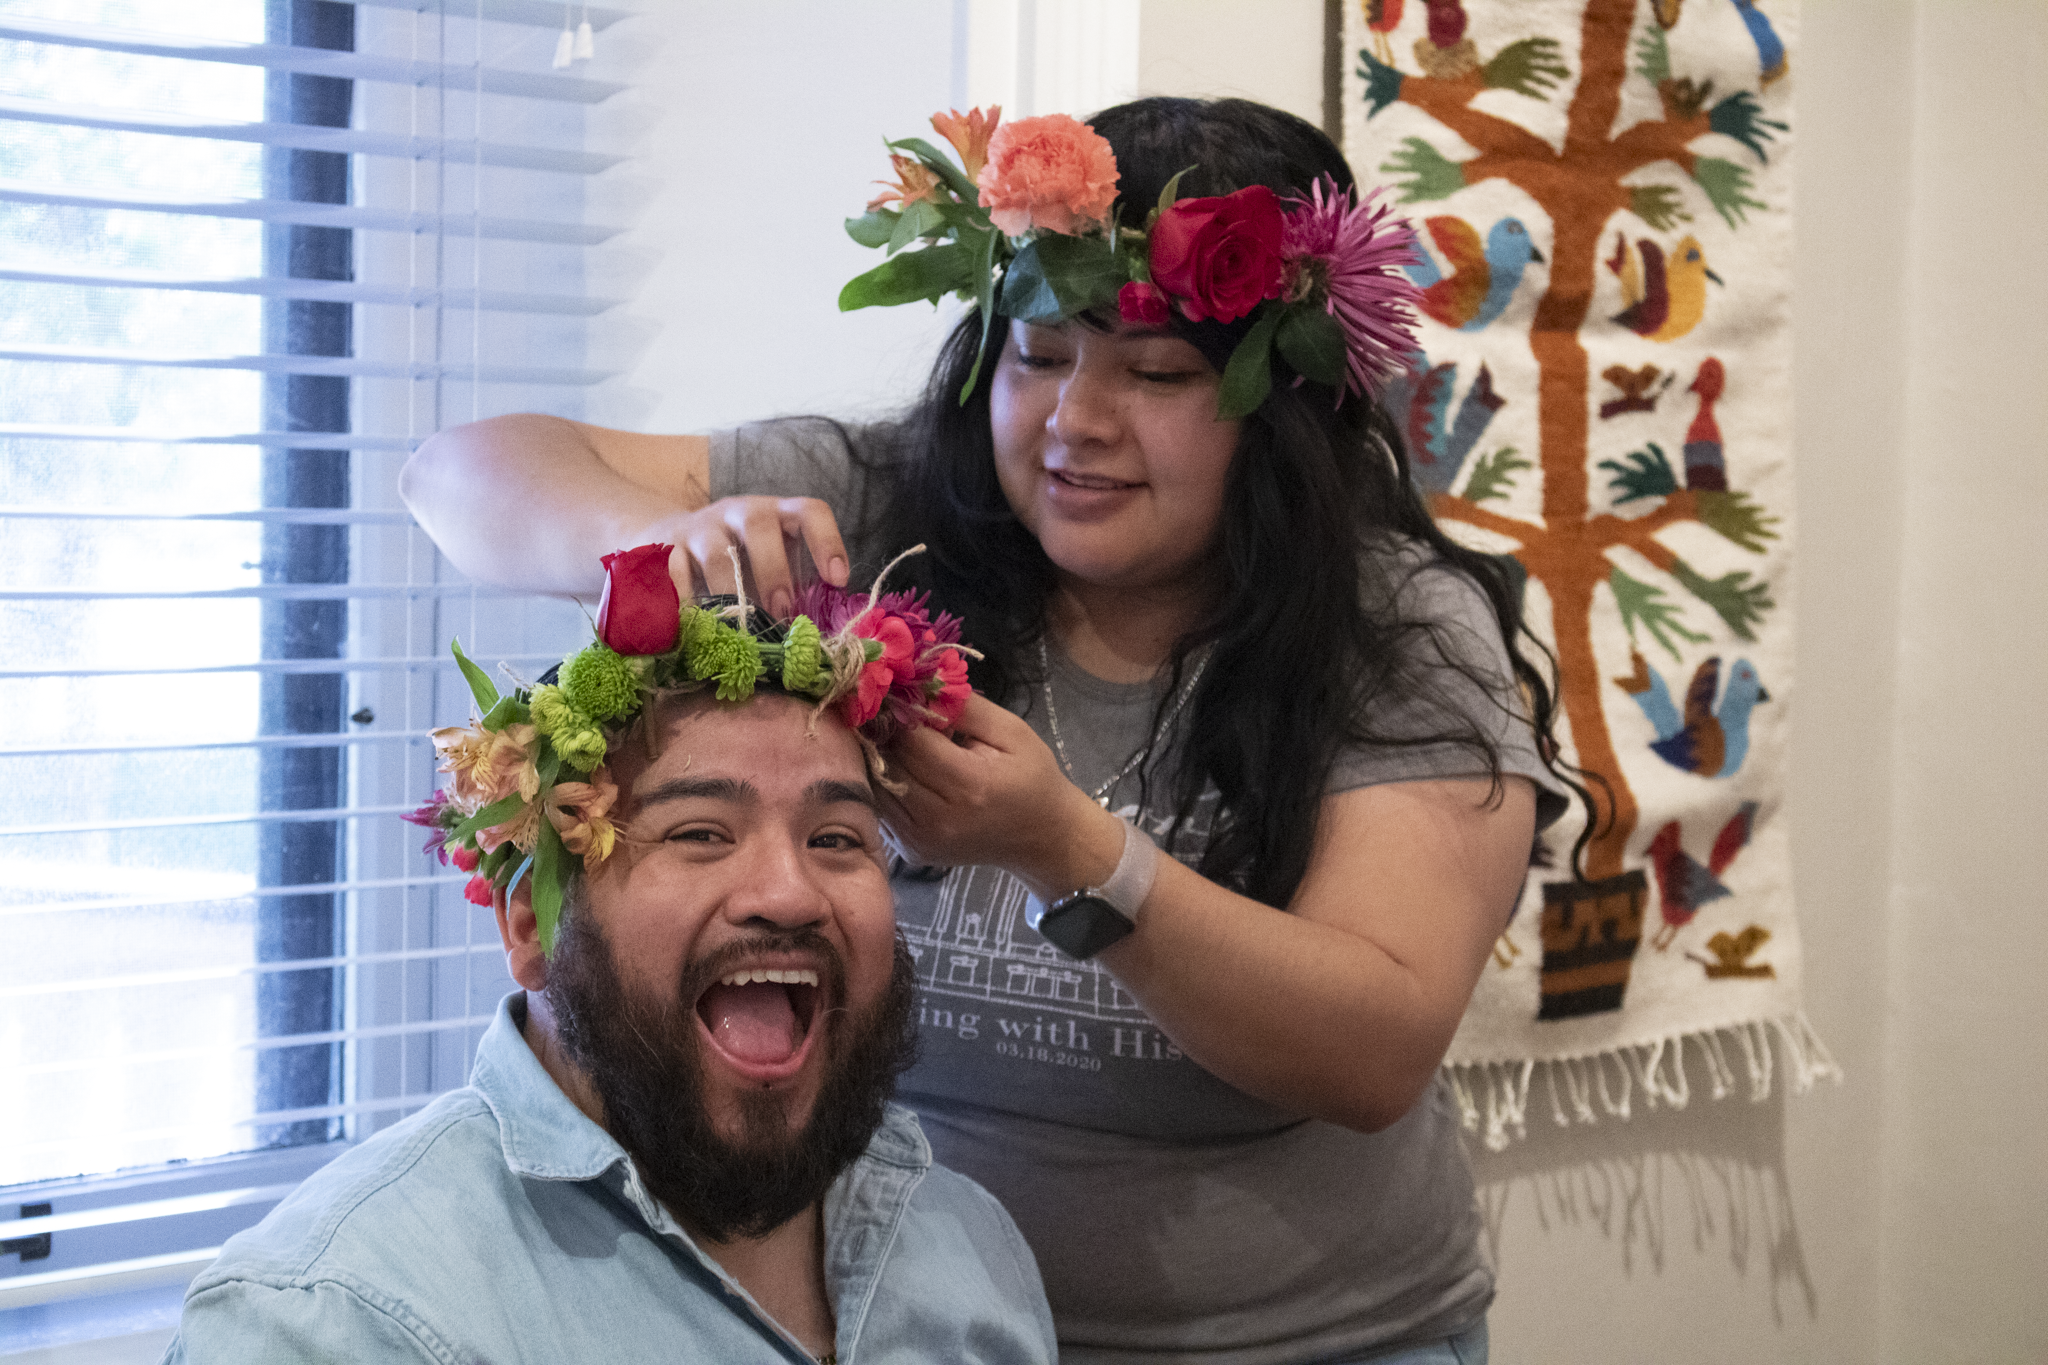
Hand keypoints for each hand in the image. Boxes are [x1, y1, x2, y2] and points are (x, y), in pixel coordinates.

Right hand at [641, 496, 849, 618]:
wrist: (667, 539)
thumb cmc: (735, 562)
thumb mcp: (767, 565)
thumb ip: (792, 589)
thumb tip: (816, 639)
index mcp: (776, 514)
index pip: (809, 512)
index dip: (827, 541)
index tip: (837, 580)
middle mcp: (739, 512)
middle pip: (759, 524)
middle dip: (773, 569)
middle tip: (781, 610)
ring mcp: (700, 528)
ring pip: (715, 551)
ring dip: (729, 592)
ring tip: (735, 628)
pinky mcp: (665, 548)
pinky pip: (672, 573)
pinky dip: (683, 602)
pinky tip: (692, 629)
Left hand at [878, 695, 1124, 897]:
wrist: (1040, 836)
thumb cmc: (1031, 776)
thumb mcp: (1011, 731)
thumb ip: (964, 708)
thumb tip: (918, 688)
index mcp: (969, 784)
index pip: (910, 740)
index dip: (899, 712)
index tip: (898, 692)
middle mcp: (938, 818)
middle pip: (887, 762)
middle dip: (884, 732)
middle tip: (889, 710)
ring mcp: (920, 840)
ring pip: (875, 786)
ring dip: (878, 758)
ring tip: (893, 738)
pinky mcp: (910, 850)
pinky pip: (881, 807)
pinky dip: (883, 784)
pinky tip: (902, 769)